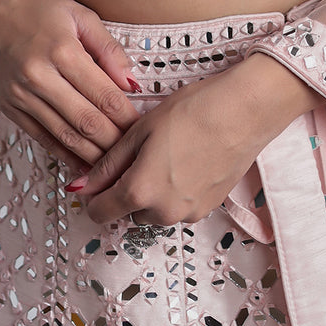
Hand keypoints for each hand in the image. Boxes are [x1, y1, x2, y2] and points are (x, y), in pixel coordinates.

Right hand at [0, 0, 142, 177]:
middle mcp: (39, 77)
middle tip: (135, 152)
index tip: (144, 128)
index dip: (127, 117)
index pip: (104, 95)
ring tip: (115, 165)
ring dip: (92, 155)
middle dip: (115, 142)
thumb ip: (108, 49)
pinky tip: (83, 165)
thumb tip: (132, 83)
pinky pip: (42, 138)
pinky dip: (64, 155)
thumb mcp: (79, 15)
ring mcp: (21, 96)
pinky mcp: (9, 107)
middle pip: (86, 122)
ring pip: (65, 136)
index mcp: (62, 51)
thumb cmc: (37, 7)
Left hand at [71, 53, 316, 225]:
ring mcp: (189, 214)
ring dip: (152, 192)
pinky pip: (178, 207)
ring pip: (154, 211)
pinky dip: (175, 191)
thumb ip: (108, 163)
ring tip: (167, 153)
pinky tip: (186, 160)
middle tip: (141, 152)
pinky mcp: (208, 209)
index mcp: (140, 192)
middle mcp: (163, 212)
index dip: (94, 194)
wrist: (245, 111)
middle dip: (127, 189)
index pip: (100, 213)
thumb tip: (80, 186)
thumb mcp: (141, 130)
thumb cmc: (192, 111)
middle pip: (128, 211)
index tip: (101, 175)